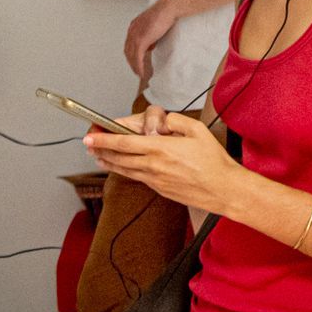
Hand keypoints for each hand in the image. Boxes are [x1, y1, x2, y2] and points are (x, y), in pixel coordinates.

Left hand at [85, 110, 241, 215]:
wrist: (223, 190)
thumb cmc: (214, 161)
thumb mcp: (198, 130)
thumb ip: (177, 121)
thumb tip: (163, 121)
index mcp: (161, 149)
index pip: (124, 143)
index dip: (104, 139)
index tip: (90, 136)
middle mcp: (154, 166)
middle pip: (119, 158)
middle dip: (100, 150)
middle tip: (88, 145)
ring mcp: (155, 180)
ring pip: (125, 170)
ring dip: (109, 163)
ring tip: (97, 157)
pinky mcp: (160, 189)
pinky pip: (137, 178)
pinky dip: (125, 171)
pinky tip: (122, 168)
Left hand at [123, 0, 178, 83]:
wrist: (168, 8)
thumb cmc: (165, 13)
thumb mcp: (154, 26)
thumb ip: (150, 35)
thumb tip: (151, 46)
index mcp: (134, 26)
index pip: (129, 44)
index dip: (131, 54)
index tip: (135, 61)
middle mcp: (132, 31)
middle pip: (128, 51)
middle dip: (131, 62)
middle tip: (136, 70)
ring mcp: (136, 35)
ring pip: (131, 55)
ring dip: (134, 66)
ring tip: (139, 73)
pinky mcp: (142, 40)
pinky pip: (138, 57)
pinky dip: (138, 66)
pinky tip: (141, 72)